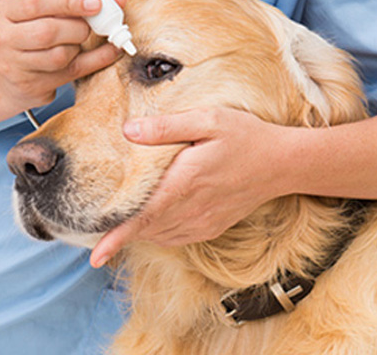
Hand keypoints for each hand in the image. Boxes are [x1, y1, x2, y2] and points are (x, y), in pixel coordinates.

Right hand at [0, 0, 125, 112]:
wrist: (9, 76)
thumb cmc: (32, 35)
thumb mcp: (41, 12)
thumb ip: (71, 3)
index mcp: (6, 11)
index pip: (36, 2)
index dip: (68, 2)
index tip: (96, 2)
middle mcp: (5, 37)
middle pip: (49, 31)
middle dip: (79, 28)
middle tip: (90, 25)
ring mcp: (16, 65)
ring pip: (60, 55)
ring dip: (79, 46)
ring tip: (78, 41)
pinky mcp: (33, 85)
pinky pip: (73, 72)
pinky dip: (99, 59)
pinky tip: (111, 50)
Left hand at [90, 108, 292, 267]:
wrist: (281, 164)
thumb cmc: (245, 137)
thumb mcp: (208, 120)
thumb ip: (167, 127)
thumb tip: (128, 131)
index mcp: (186, 182)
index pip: (143, 216)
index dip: (117, 237)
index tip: (96, 255)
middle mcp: (192, 209)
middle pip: (146, 228)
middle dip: (121, 228)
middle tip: (101, 217)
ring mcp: (203, 222)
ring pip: (159, 235)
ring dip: (140, 229)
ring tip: (126, 215)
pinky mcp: (211, 228)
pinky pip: (176, 238)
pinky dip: (158, 232)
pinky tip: (156, 216)